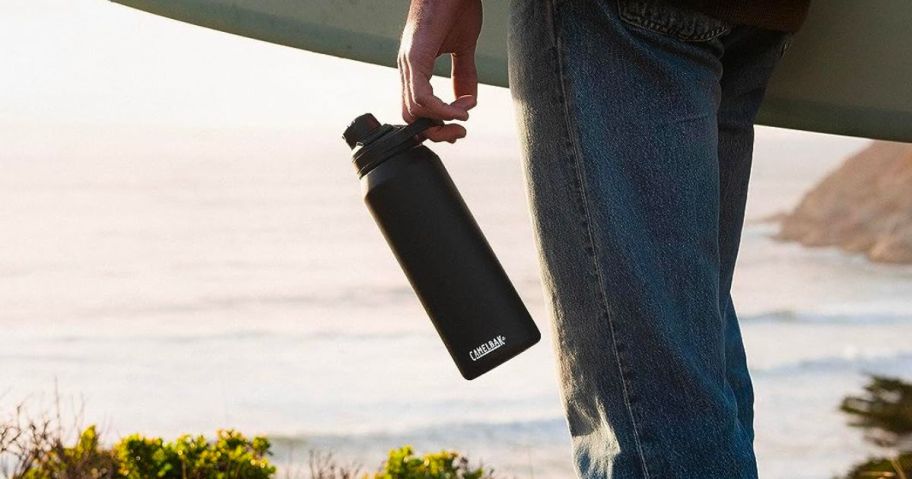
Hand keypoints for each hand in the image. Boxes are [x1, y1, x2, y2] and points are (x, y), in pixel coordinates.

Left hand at [398, 0, 481, 142]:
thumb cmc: (456, 6)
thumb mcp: (464, 47)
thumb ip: (463, 74)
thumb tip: (467, 102)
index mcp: (416, 66)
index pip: (417, 109)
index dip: (437, 124)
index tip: (459, 126)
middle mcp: (408, 67)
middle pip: (411, 116)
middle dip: (437, 132)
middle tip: (461, 132)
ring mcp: (409, 62)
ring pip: (414, 110)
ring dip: (442, 120)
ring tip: (464, 115)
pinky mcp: (415, 57)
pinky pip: (421, 96)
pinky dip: (441, 109)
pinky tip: (459, 110)